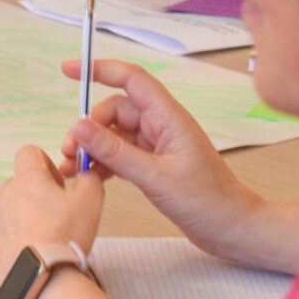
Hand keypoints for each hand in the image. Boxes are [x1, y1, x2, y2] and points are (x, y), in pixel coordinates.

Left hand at [0, 144, 103, 289]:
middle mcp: (6, 197)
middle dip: (38, 194)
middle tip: (58, 215)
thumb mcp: (90, 202)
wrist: (39, 279)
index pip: (29, 153)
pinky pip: (6, 236)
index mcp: (27, 180)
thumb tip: (87, 174)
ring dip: (28, 218)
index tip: (60, 185)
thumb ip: (90, 180)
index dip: (46, 163)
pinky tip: (36, 256)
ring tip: (49, 239)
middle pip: (20, 184)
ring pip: (12, 211)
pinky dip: (19, 241)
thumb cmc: (64, 235)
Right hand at [56, 58, 262, 260]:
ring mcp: (156, 145)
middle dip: (88, 127)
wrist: (231, 229)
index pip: (130, 79)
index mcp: (168, 117)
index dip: (98, 69)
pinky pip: (119, 154)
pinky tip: (88, 177)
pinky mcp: (153, 164)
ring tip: (72, 169)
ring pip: (113, 134)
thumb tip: (79, 126)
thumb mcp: (155, 177)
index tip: (67, 70)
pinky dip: (101, 163)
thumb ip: (115, 152)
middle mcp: (161, 125)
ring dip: (91, 148)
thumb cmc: (206, 201)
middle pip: (114, 111)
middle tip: (70, 152)